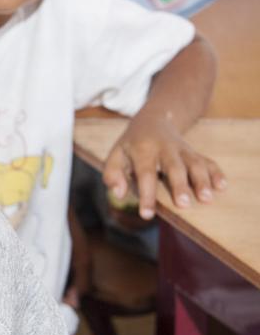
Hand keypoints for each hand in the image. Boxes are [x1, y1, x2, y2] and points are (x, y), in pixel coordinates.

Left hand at [103, 117, 225, 219]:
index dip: (146, 194)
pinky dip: (215, 172)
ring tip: (207, 198)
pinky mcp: (194, 151)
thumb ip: (112, 173)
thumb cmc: (132, 144)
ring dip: (202, 180)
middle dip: (180, 185)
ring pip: (194, 163)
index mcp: (143, 149)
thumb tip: (118, 193)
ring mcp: (182, 149)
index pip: (145, 173)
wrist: (154, 119)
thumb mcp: (116, 154)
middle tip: (184, 204)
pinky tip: (222, 186)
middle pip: (174, 166)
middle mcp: (165, 148)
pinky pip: (207, 160)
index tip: (147, 215)